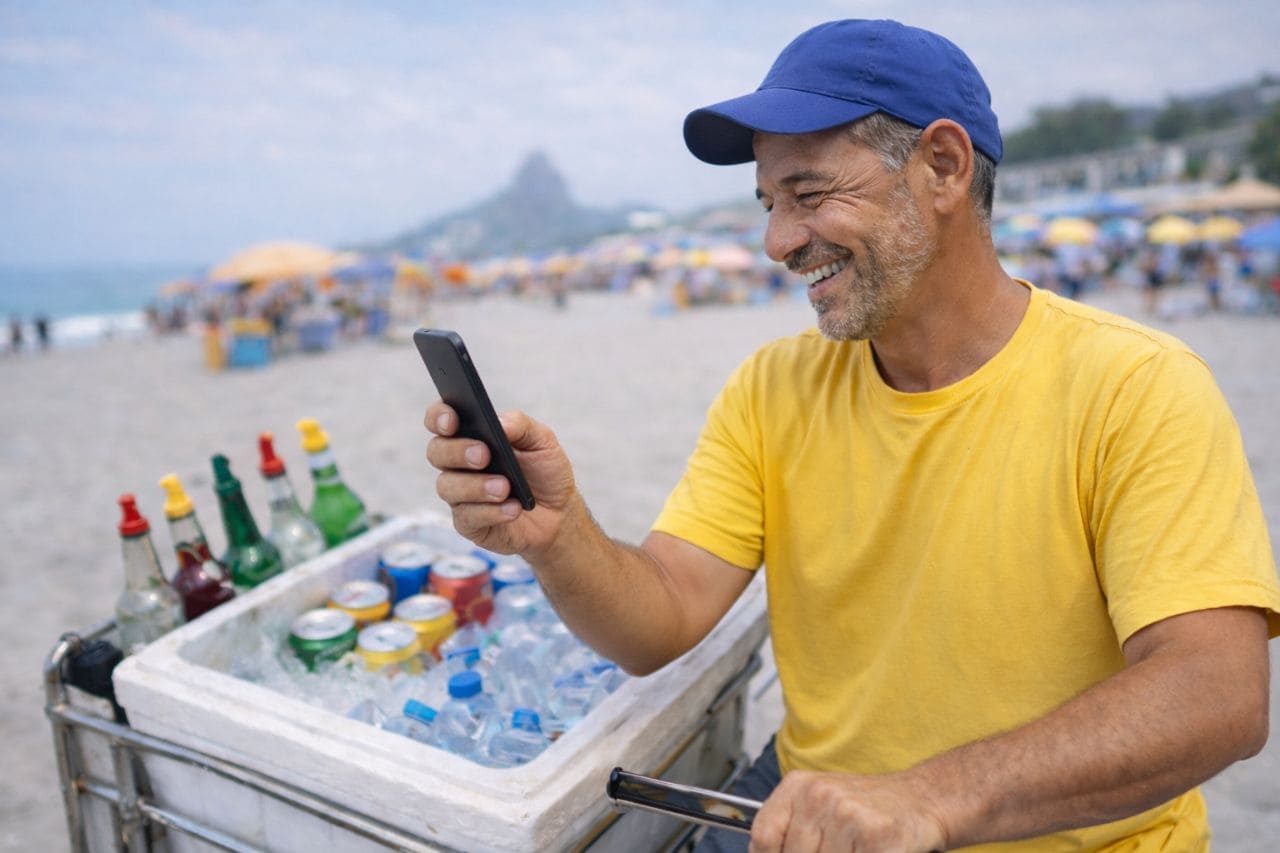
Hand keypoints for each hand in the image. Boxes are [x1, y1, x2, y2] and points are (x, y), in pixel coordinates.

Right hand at [424, 401, 576, 555]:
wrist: (559, 513)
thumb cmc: (544, 472)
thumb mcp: (542, 441)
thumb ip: (521, 426)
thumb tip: (499, 423)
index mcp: (470, 435)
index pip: (440, 419)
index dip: (439, 417)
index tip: (452, 420)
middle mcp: (458, 463)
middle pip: (436, 451)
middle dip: (457, 451)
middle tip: (483, 455)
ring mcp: (460, 494)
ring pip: (447, 486)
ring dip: (475, 486)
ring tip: (504, 488)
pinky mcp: (468, 523)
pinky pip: (467, 517)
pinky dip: (491, 511)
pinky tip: (513, 508)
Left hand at [749, 770, 947, 852]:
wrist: (922, 799)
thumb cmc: (868, 809)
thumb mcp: (821, 806)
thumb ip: (793, 832)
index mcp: (799, 786)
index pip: (764, 837)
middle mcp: (820, 795)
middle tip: (836, 851)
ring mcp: (848, 814)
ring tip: (855, 850)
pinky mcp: (877, 835)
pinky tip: (873, 852)